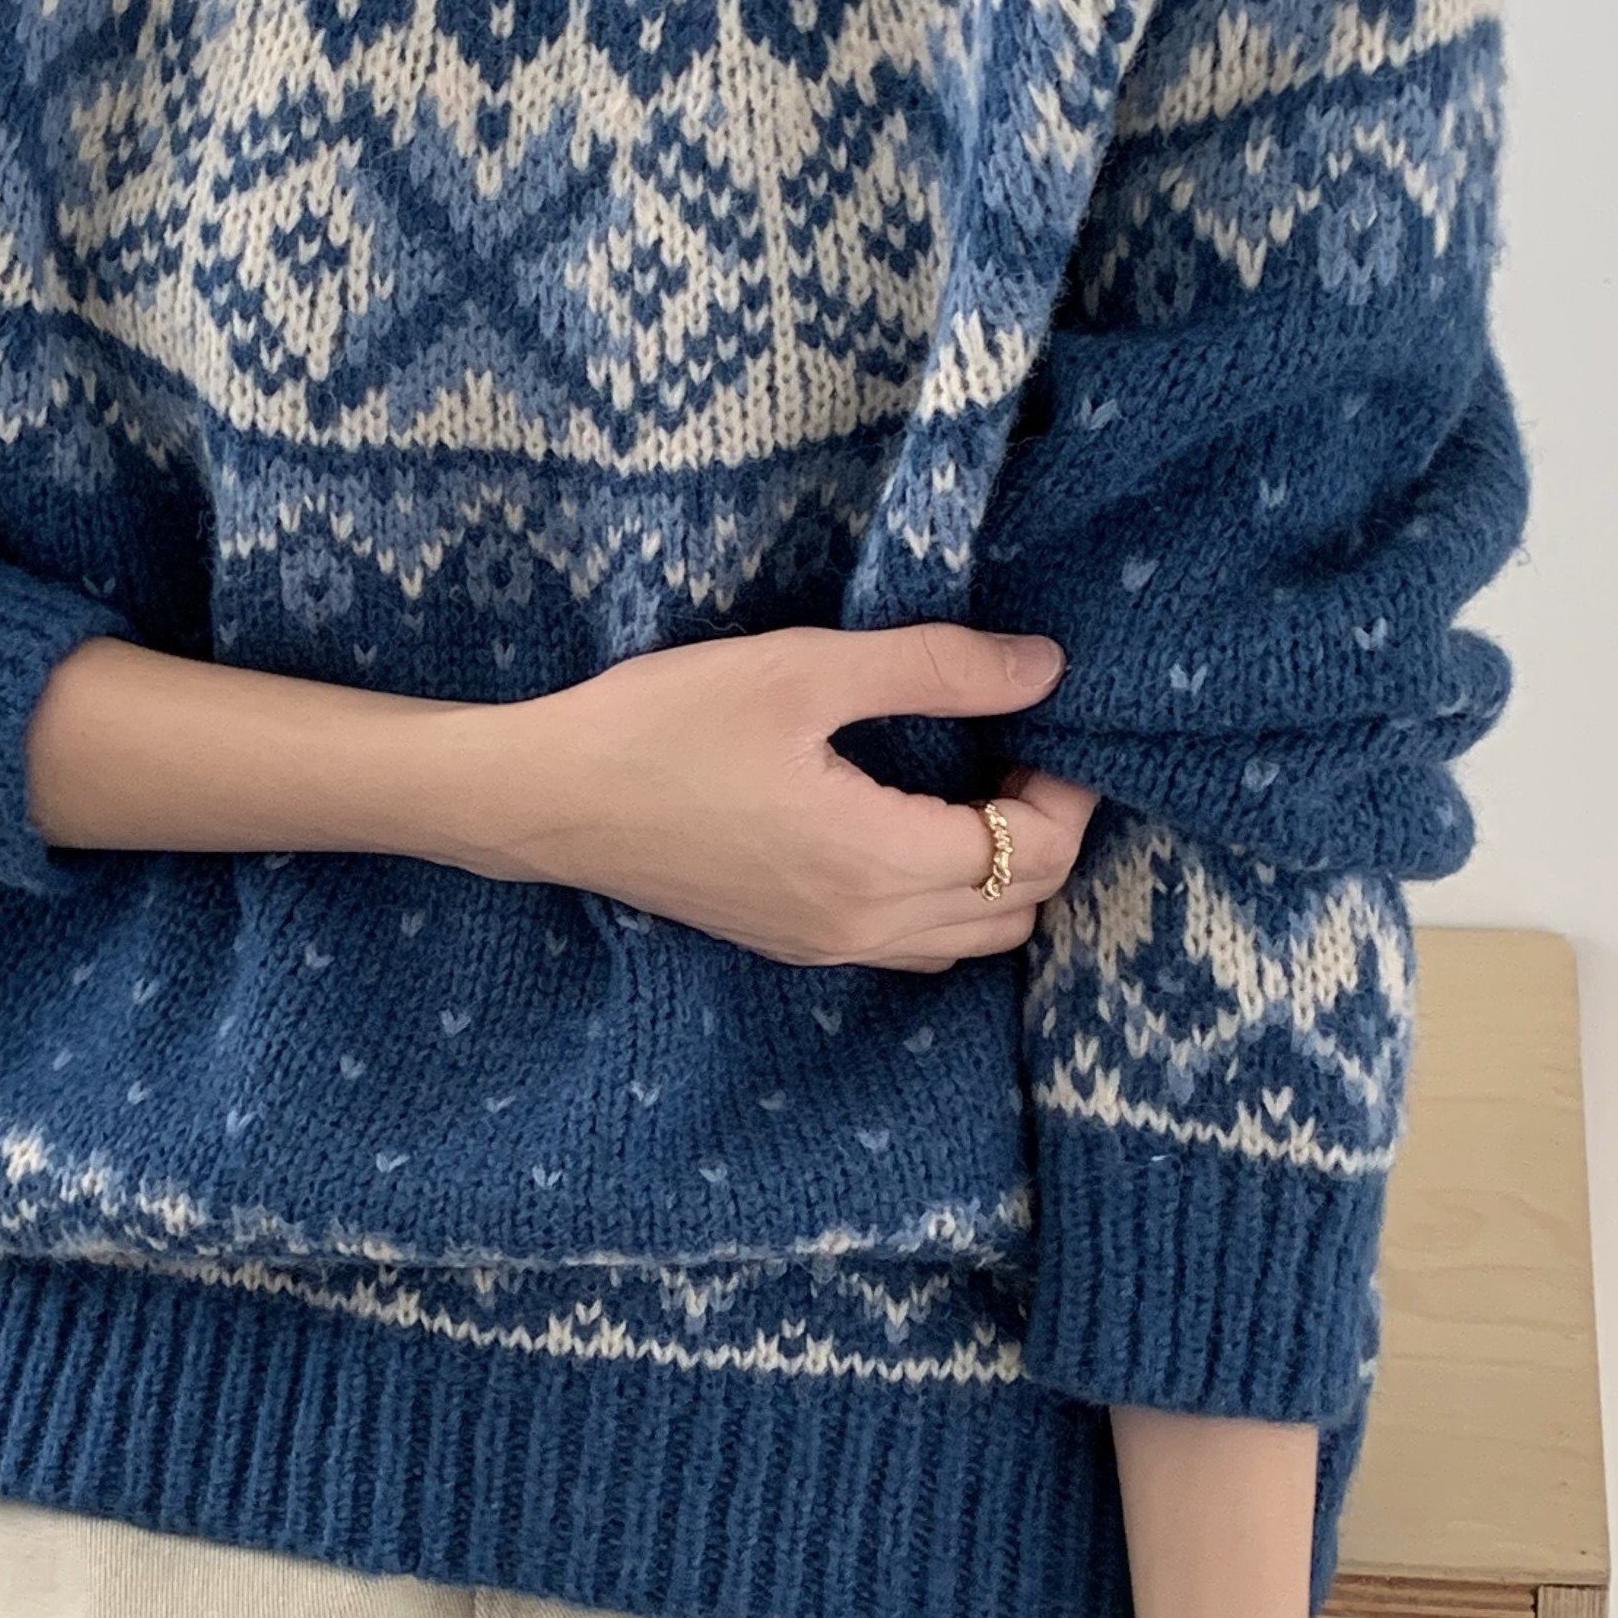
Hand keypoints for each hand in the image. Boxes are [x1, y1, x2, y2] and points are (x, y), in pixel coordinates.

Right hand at [454, 623, 1094, 970]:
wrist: (548, 798)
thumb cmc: (666, 722)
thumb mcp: (804, 669)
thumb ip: (935, 668)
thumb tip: (1047, 668)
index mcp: (877, 861)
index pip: (1033, 853)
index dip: (1068, 793)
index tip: (1048, 723)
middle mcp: (864, 927)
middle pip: (1018, 909)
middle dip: (1046, 835)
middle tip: (1019, 751)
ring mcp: (825, 949)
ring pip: (969, 940)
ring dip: (1002, 876)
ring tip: (975, 790)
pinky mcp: (790, 945)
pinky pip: (912, 946)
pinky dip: (948, 901)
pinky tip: (912, 829)